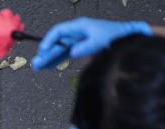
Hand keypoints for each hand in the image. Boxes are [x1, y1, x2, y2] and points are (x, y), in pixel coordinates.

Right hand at [32, 18, 151, 69]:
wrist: (128, 40)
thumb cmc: (116, 37)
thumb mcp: (101, 41)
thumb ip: (86, 46)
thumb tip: (72, 52)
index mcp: (80, 26)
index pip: (59, 31)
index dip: (49, 40)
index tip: (43, 51)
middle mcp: (77, 33)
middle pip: (57, 42)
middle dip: (46, 53)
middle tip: (36, 64)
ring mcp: (78, 42)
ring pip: (60, 50)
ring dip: (49, 58)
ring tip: (37, 67)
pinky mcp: (81, 50)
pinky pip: (65, 55)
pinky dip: (57, 61)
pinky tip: (49, 67)